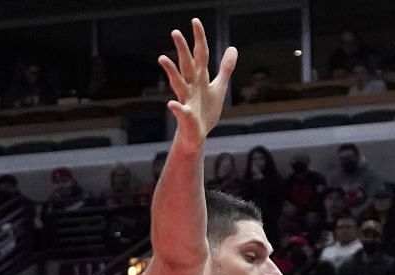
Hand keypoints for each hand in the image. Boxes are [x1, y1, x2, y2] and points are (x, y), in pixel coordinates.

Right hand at [158, 21, 237, 155]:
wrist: (197, 134)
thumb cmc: (206, 110)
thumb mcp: (218, 87)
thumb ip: (225, 68)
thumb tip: (232, 48)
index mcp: (199, 78)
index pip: (200, 54)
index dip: (199, 38)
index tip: (195, 21)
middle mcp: (190, 85)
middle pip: (186, 64)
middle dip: (182, 49)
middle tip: (175, 32)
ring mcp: (186, 100)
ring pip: (178, 83)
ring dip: (171, 71)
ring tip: (162, 58)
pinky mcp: (185, 116)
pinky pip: (180, 111)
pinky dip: (177, 108)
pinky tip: (172, 104)